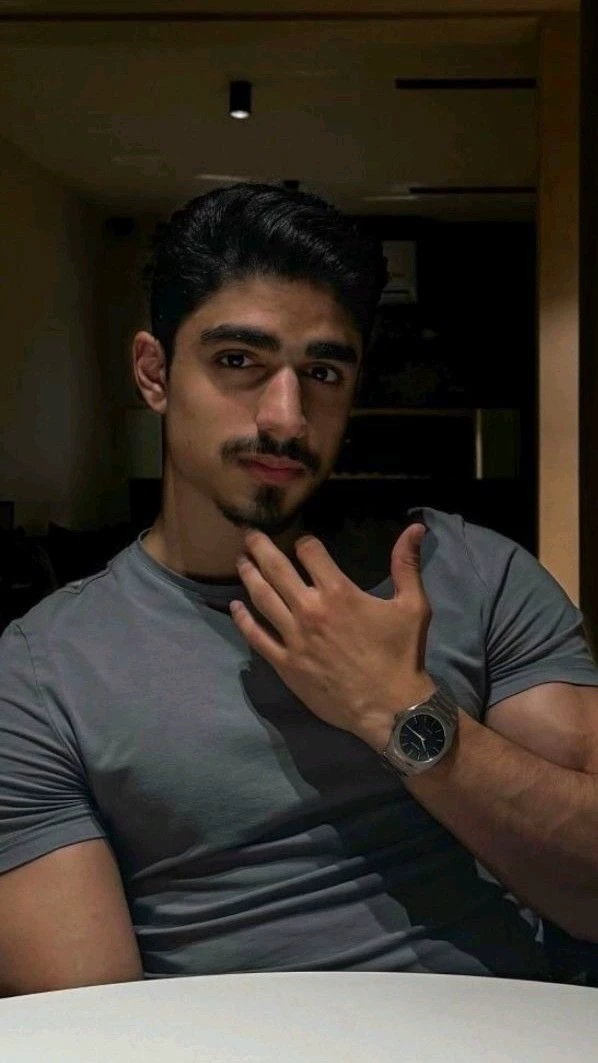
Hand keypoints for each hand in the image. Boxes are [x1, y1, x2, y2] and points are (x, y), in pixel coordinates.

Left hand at [230, 523, 435, 750]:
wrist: (390, 708)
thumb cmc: (402, 654)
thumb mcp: (412, 605)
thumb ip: (407, 564)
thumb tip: (416, 526)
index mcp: (338, 593)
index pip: (309, 552)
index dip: (305, 542)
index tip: (302, 542)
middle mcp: (310, 610)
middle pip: (276, 568)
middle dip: (260, 547)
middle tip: (249, 535)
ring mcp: (293, 638)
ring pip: (261, 598)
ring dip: (249, 575)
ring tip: (240, 561)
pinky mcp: (285, 664)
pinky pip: (257, 637)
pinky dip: (243, 620)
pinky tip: (235, 606)